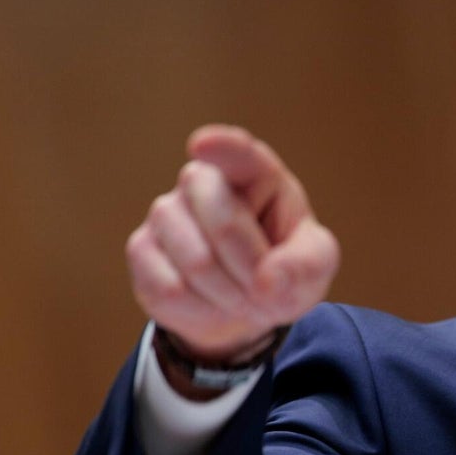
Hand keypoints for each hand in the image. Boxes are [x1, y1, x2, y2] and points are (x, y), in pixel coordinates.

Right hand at [126, 125, 339, 361]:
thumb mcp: (314, 265)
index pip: (237, 153)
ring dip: (231, 295)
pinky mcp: (141, 250)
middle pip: (223, 222)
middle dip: (253, 268)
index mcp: (253, 172)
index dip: (221, 147)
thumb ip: (305, 267)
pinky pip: (171, 289)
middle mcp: (202, 181)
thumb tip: (269, 281)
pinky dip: (202, 309)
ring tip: (244, 297)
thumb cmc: (283, 268)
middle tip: (268, 291)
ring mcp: (166, 213)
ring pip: (197, 262)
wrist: (244, 303)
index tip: (203, 145)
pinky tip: (212, 303)